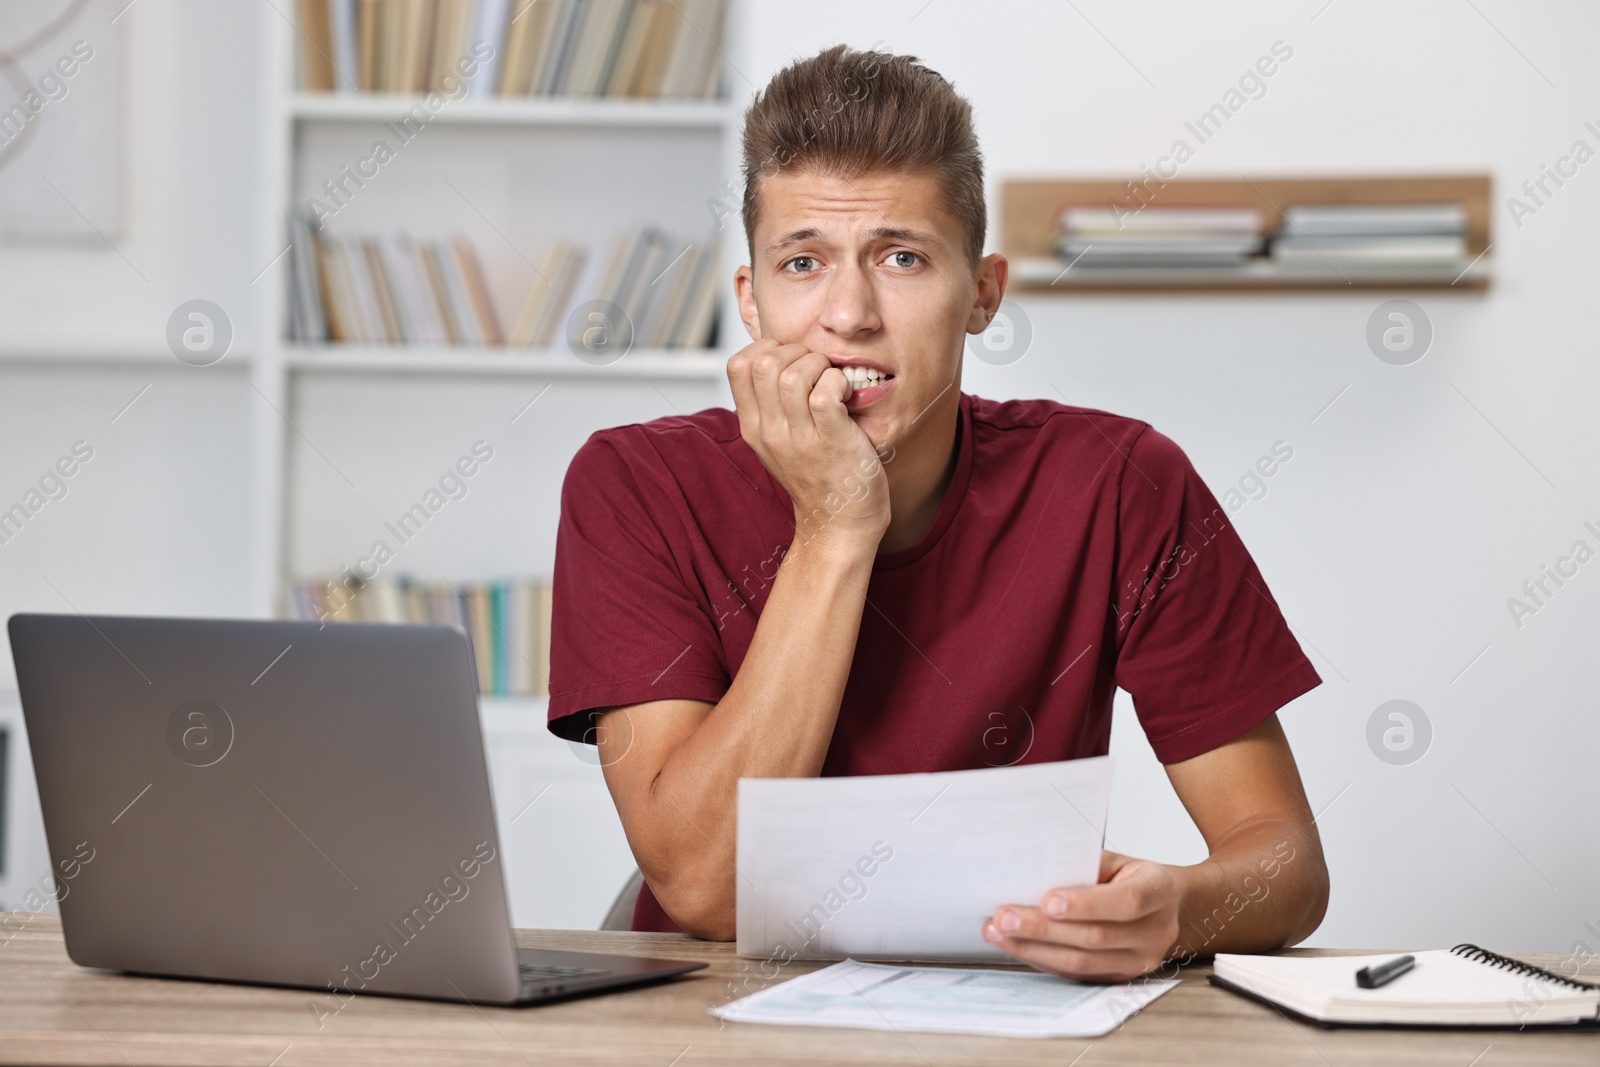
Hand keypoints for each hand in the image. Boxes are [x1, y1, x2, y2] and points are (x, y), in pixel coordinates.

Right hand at [726, 339, 889, 554]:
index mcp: (753, 426)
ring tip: (832, 381)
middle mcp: (769, 432)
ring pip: (793, 374)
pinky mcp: (830, 441)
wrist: (840, 524)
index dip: (766, 348)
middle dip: (796, 351)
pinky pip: (825, 392)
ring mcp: (799, 438)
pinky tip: (847, 396)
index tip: (791, 360)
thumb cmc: (819, 477)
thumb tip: (779, 359)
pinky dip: (839, 383)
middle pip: (764, 362)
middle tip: (816, 368)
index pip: (737, 365)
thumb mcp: (780, 442)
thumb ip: (772, 406)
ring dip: (820, 365)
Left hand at [981, 851, 1181, 982]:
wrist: (1163, 905)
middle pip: (1096, 937)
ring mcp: (1140, 961)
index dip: (1086, 903)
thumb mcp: (1115, 860)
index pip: (1126, 901)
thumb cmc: (1130, 876)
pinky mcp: (1119, 978)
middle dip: (1044, 928)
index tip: (1047, 901)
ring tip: (999, 932)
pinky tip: (1015, 945)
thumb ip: (1082, 864)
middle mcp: (1156, 931)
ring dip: (1034, 948)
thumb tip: (1033, 869)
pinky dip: (1040, 959)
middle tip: (1005, 917)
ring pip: (1082, 962)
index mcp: (1160, 891)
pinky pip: (1075, 974)